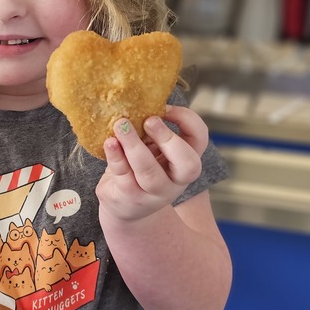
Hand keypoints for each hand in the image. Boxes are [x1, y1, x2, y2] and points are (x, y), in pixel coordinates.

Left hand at [95, 105, 208, 221]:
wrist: (124, 206)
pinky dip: (115, 156)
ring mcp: (154, 194)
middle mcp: (176, 181)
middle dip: (168, 139)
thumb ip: (150, 132)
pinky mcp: (129, 198)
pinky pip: (124, 175)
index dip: (187, 120)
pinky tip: (109, 142)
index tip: (165, 108)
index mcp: (185, 161)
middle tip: (149, 120)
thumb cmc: (139, 168)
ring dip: (134, 145)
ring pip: (149, 172)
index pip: (200, 139)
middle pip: (187, 165)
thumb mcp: (151, 150)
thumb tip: (139, 104)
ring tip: (120, 125)